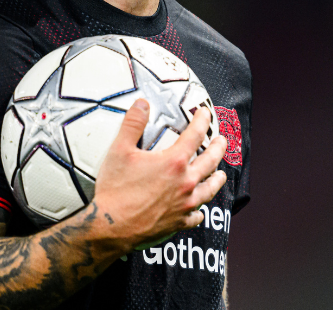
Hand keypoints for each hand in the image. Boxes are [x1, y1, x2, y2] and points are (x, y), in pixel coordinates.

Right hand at [92, 99, 227, 251]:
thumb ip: (132, 124)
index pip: (195, 135)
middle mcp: (185, 183)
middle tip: (221, 141)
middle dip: (218, 148)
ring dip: (217, 179)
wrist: (111, 227)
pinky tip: (199, 210)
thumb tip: (142, 104)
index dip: (202, 121)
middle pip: (210, 161)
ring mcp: (184, 205)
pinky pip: (196, 216)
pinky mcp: (179, 223)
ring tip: (220, 174)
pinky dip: (199, 210)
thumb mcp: (119, 150)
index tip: (205, 113)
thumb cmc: (115, 190)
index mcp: (174, 162)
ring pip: (209, 190)